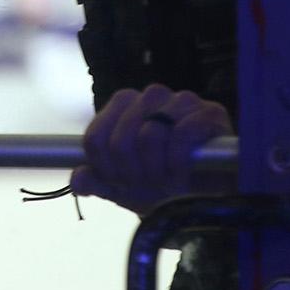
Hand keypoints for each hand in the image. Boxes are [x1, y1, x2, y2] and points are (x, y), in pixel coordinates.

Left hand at [71, 84, 233, 215]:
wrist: (208, 194)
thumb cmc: (163, 184)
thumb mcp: (124, 188)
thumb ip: (98, 181)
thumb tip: (78, 179)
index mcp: (124, 105)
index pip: (96, 137)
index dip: (105, 170)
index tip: (120, 184)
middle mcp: (151, 96)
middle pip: (120, 139)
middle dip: (131, 175)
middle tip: (148, 187)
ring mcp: (182, 100)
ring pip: (150, 134)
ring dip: (156, 171)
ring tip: (167, 183)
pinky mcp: (210, 112)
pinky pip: (182, 134)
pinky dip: (178, 163)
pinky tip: (182, 176)